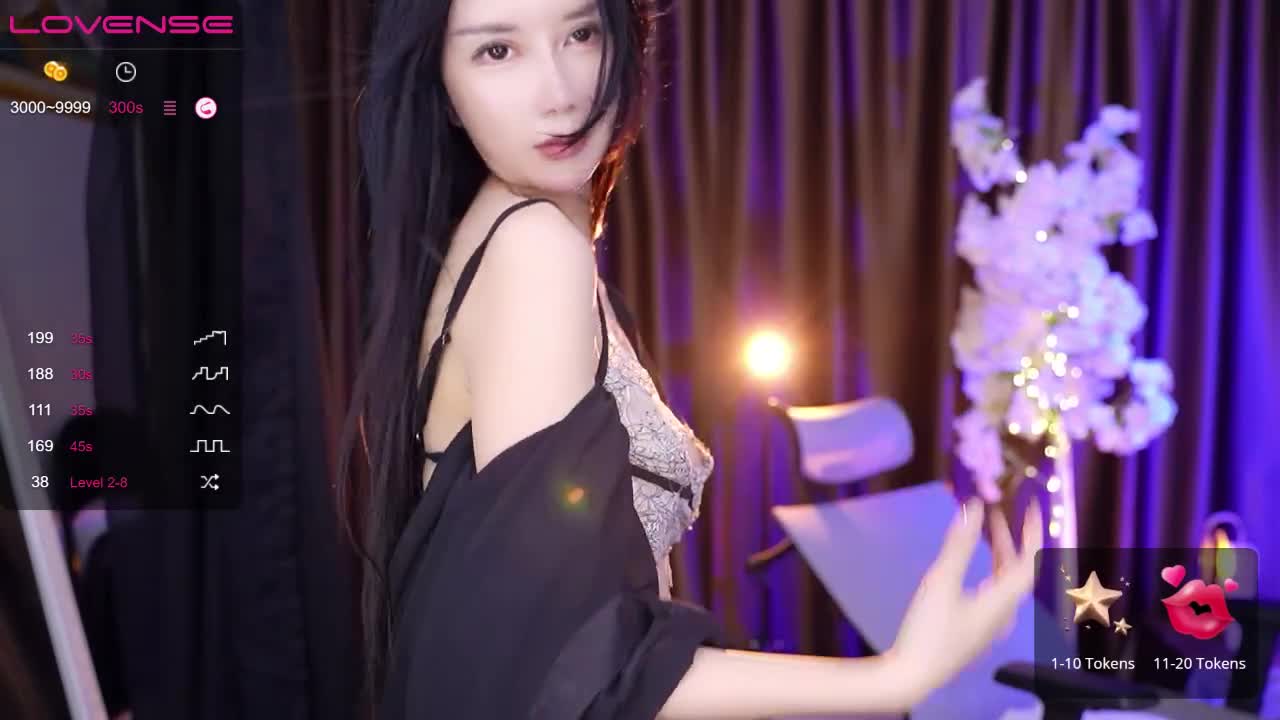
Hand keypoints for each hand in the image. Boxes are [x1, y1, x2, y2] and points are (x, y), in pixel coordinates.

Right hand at [884, 498, 1042, 705]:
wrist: (913, 675)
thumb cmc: (929, 629)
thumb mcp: (941, 581)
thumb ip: (959, 544)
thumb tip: (974, 506)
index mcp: (1002, 601)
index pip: (1029, 560)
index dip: (1031, 531)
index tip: (1028, 506)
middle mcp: (1004, 613)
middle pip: (1016, 570)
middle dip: (1008, 538)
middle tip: (995, 511)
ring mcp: (991, 624)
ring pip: (1004, 582)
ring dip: (998, 554)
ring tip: (985, 532)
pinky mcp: (976, 630)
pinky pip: (993, 593)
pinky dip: (989, 571)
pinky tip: (976, 569)